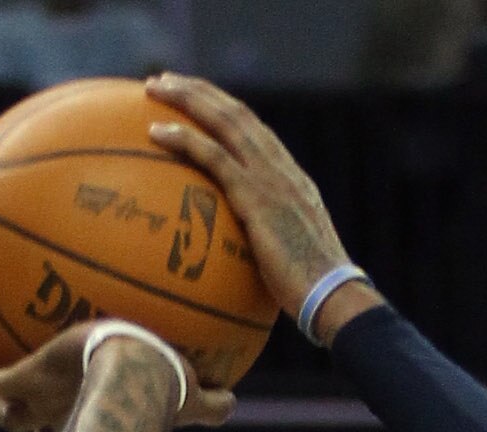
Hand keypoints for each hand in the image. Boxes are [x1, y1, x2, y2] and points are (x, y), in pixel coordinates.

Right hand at [0, 321, 235, 431]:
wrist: (133, 372)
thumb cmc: (165, 385)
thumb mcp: (192, 395)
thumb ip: (211, 404)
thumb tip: (235, 405)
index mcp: (93, 421)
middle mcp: (63, 419)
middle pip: (32, 429)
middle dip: (23, 422)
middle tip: (16, 410)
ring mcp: (40, 403)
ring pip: (4, 412)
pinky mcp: (23, 381)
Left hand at [144, 77, 362, 327]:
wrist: (332, 295)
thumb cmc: (311, 293)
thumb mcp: (290, 258)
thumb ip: (268, 246)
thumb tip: (244, 265)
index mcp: (290, 178)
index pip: (254, 130)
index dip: (224, 109)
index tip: (198, 101)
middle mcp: (281, 168)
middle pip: (235, 113)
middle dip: (199, 90)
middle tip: (166, 81)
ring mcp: (270, 178)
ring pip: (223, 121)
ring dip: (186, 99)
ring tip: (154, 88)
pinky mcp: (256, 196)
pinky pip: (214, 157)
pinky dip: (184, 139)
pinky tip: (156, 132)